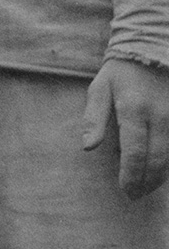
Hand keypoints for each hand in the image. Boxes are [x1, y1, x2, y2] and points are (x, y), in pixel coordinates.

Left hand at [82, 58, 168, 198]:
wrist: (150, 53)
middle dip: (147, 183)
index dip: (131, 176)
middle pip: (157, 161)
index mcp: (134, 111)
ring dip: (159, 177)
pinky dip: (167, 163)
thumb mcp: (99, 89)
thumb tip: (87, 147)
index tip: (125, 189)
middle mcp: (159, 118)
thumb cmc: (120, 73)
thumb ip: (93, 118)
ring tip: (145, 188)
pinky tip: (157, 171)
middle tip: (134, 195)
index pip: (135, 153)